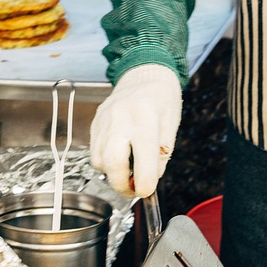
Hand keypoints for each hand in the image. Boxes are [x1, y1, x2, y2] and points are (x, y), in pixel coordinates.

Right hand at [89, 65, 181, 197]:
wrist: (142, 75)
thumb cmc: (161, 99)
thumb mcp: (172, 123)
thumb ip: (163, 152)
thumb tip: (151, 179)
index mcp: (145, 116)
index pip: (142, 156)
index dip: (144, 181)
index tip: (147, 191)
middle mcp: (120, 118)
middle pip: (113, 162)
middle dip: (122, 184)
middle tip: (134, 190)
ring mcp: (104, 120)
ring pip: (100, 160)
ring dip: (113, 174)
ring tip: (129, 173)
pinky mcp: (95, 124)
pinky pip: (95, 152)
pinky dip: (106, 163)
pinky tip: (120, 159)